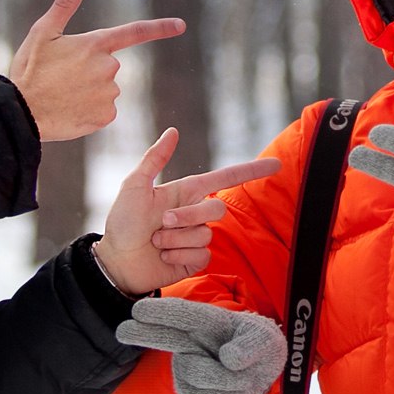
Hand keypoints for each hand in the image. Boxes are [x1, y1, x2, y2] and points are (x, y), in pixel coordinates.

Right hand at [7, 0, 184, 140]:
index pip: (134, 32)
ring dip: (88, 91)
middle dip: (90, 70)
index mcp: (96, 44)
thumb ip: (66, 3)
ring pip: (105, 90)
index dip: (160, 28)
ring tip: (62, 94)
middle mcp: (108, 68)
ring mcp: (109, 93)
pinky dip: (89, 111)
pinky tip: (69, 110)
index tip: (181, 26)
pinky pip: (103, 111)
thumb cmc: (29, 70)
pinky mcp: (106, 116)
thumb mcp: (43, 32)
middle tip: (61, 77)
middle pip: (109, 67)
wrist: (20, 113)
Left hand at [95, 128, 280, 293]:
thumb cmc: (122, 222)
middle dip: (189, 216)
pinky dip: (179, 255)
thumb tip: (173, 131)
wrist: (117, 261)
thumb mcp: (134, 186)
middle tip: (162, 223)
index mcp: (186, 191)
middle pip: (216, 208)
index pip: (226, 178)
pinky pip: (202, 254)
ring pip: (206, 233)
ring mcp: (197, 237)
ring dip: (176, 239)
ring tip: (156, 242)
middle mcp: (195, 213)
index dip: (252, 171)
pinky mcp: (196, 259)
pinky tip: (164, 256)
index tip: (276, 165)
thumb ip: (154, 159)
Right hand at [115, 298, 283, 393]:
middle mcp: (194, 342)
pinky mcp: (191, 392)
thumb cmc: (259, 345)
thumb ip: (251, 345)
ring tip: (241, 376)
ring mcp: (189, 366)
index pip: (184, 315)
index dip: (162, 312)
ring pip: (194, 373)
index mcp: (210, 322)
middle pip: (164, 337)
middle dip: (145, 333)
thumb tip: (229, 359)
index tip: (139, 310)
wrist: (261, 371)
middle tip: (122, 330)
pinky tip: (230, 390)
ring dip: (224, 379)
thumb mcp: (264, 339)